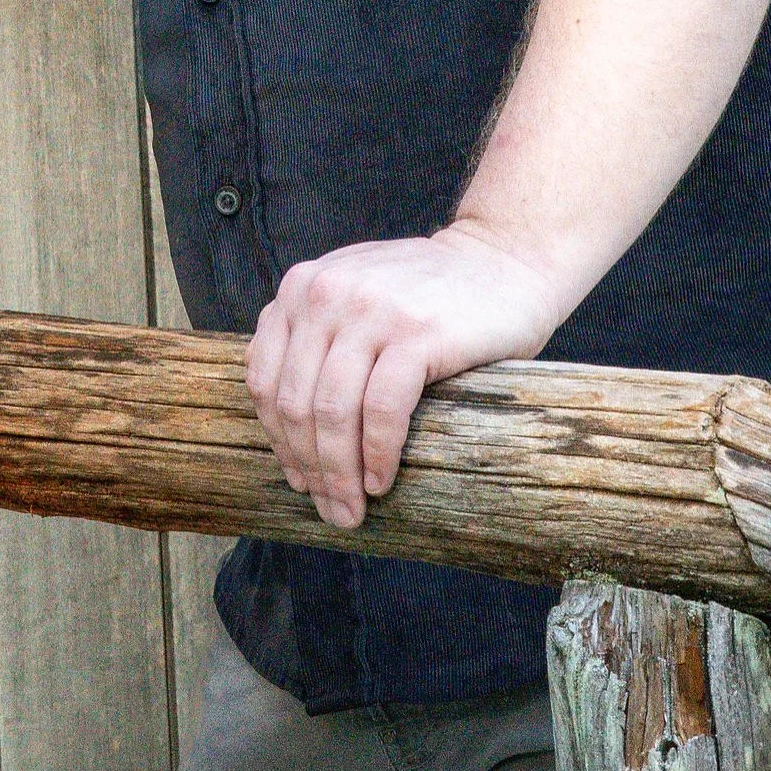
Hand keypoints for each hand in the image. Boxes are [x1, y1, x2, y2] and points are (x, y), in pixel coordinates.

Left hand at [245, 222, 565, 528]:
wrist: (503, 261)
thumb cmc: (427, 294)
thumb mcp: (352, 292)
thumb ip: (311, 332)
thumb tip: (275, 414)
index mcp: (302, 288)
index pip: (266, 379)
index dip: (277, 440)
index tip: (299, 479)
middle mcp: (327, 294)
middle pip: (296, 402)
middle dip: (309, 468)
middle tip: (330, 510)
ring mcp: (372, 311)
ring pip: (332, 411)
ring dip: (338, 473)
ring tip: (351, 509)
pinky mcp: (418, 333)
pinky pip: (382, 410)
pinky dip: (377, 455)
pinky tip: (380, 481)